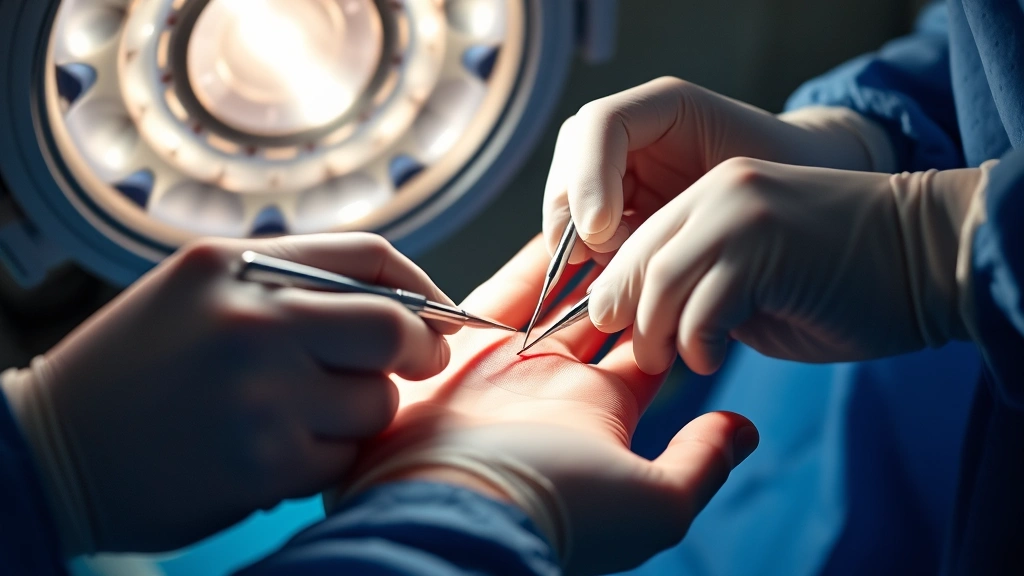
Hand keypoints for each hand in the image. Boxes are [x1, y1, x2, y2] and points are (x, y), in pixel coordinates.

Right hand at [0, 233, 455, 554]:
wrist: (54, 450)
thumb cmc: (135, 370)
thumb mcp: (198, 293)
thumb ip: (291, 285)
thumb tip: (404, 307)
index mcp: (234, 265)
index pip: (369, 256)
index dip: (421, 288)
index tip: (439, 316)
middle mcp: (250, 319)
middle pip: (394, 328)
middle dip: (421, 351)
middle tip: (414, 365)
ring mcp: (259, 392)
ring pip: (376, 401)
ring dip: (359, 414)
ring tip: (301, 416)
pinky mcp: (264, 461)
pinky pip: (344, 456)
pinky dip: (325, 458)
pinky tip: (274, 453)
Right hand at [334, 237, 758, 575]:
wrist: (454, 508)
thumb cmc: (558, 508)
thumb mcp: (652, 502)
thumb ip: (701, 461)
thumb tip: (745, 430)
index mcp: (601, 412)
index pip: (646, 350)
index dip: (669, 310)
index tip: (693, 269)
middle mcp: (555, 385)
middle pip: (599, 314)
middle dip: (623, 276)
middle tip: (651, 228)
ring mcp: (509, 362)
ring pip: (553, 295)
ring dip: (581, 259)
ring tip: (613, 213)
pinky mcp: (466, 344)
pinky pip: (504, 287)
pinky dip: (532, 257)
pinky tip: (564, 220)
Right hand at [543, 76, 895, 262]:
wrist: (805, 217)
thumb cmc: (788, 190)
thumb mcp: (749, 185)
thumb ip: (692, 201)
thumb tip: (621, 240)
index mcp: (665, 109)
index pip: (599, 125)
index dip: (588, 177)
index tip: (603, 231)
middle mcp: (631, 139)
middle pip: (567, 166)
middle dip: (573, 217)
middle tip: (604, 259)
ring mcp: (618, 179)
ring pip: (565, 208)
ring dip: (580, 247)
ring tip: (621, 275)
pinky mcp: (615, 220)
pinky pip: (580, 242)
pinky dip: (590, 269)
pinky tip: (620, 289)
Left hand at [588, 158, 989, 375]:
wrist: (929, 258)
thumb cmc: (841, 280)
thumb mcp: (753, 275)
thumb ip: (698, 285)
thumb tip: (644, 326)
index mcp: (710, 193)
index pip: (634, 241)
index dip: (616, 291)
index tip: (617, 335)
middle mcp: (718, 192)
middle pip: (635, 260)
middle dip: (624, 317)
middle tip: (643, 356)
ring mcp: (741, 213)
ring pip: (659, 284)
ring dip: (658, 336)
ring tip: (677, 361)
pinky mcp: (766, 246)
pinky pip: (700, 309)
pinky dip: (697, 345)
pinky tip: (713, 358)